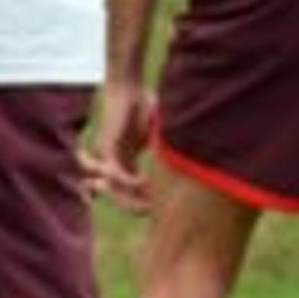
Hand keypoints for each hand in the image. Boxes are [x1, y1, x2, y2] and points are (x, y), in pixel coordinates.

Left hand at [80, 80, 158, 212]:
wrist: (128, 87)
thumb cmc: (144, 106)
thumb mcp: (158, 135)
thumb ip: (165, 153)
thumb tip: (192, 168)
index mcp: (127, 164)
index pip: (133, 195)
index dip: (147, 203)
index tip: (164, 205)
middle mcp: (114, 165)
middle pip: (122, 199)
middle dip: (137, 207)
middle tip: (154, 211)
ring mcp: (108, 159)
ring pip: (115, 191)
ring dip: (131, 199)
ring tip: (148, 202)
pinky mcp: (106, 149)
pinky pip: (115, 174)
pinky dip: (129, 181)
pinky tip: (145, 182)